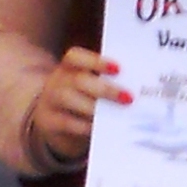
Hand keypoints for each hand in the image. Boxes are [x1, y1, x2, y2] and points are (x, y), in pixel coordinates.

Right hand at [25, 46, 129, 168]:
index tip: (119, 69)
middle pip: (78, 80)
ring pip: (69, 99)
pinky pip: (67, 123)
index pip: (75, 57)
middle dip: (106, 89)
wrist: (54, 123)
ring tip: (118, 115)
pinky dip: (86, 126)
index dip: (96, 61)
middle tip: (129, 98)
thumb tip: (138, 88)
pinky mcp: (48, 123)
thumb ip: (108, 83)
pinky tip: (103, 129)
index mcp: (69, 67)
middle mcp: (57, 81)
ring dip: (95, 107)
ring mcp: (50, 102)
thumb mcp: (89, 87)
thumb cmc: (82, 100)